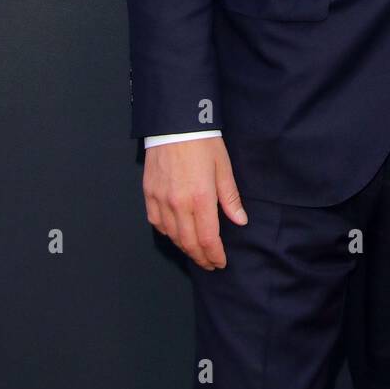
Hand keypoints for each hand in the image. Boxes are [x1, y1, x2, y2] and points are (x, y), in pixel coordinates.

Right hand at [143, 137, 247, 269]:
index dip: (214, 255)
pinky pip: (156, 222)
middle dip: (200, 257)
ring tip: (196, 252)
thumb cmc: (203, 143)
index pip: (207, 239)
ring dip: (184, 247)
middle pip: (188, 242)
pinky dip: (167, 233)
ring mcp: (161, 200)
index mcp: (200, 198)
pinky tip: (176, 234)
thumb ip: (230, 198)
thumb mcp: (223, 168)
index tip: (220, 262)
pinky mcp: (149, 194)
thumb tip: (240, 220)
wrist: (174, 124)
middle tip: (209, 263)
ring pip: (171, 235)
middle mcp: (178, 204)